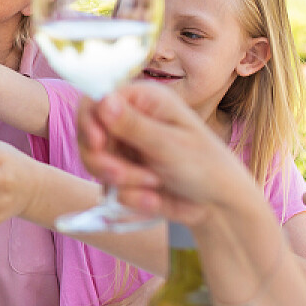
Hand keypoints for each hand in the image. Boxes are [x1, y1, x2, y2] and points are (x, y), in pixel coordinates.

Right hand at [77, 83, 260, 223]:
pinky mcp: (123, 174)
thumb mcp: (170, 145)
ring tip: (154, 185)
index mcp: (143, 101)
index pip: (95, 100)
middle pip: (88, 135)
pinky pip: (108, 186)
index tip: (98, 143)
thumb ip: (133, 125)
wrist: (217, 205)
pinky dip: (130, 195)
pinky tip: (155, 197)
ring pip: (95, 163)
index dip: (89, 121)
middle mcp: (129, 120)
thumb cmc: (205, 166)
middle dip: (105, 160)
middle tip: (124, 176)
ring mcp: (124, 148)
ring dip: (121, 180)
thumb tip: (102, 99)